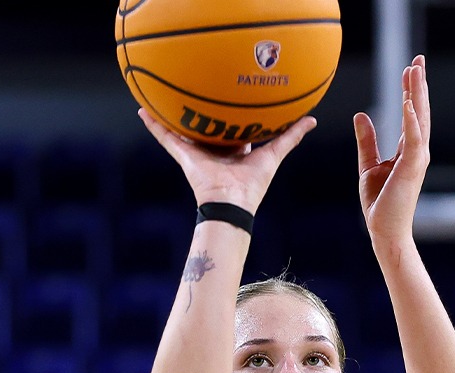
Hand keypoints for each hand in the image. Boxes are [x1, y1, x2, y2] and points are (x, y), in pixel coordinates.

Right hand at [137, 109, 314, 212]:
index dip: (232, 114)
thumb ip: (291, 137)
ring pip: (182, 128)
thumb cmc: (253, 183)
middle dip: (200, 111)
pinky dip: (154, 125)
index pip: (232, 128)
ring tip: (161, 93)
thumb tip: (312, 119)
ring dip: (171, 113)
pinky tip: (143, 110)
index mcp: (234, 151)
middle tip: (197, 87)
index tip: (231, 97)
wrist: (232, 203)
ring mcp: (197, 152)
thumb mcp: (274, 154)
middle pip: (205, 126)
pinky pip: (165, 137)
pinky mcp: (183, 155)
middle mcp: (214, 150)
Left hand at [354, 55, 431, 247]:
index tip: (409, 68)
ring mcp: (417, 159)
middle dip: (419, 84)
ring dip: (417, 94)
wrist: (383, 230)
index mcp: (408, 150)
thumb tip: (361, 115)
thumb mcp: (368, 164)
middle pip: (420, 110)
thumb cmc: (380, 202)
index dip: (411, 90)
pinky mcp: (411, 168)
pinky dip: (412, 120)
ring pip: (419, 119)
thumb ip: (367, 140)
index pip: (411, 113)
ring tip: (414, 71)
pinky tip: (408, 102)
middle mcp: (417, 151)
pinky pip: (413, 139)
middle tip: (418, 59)